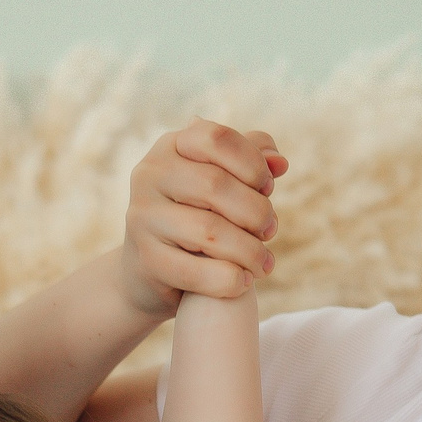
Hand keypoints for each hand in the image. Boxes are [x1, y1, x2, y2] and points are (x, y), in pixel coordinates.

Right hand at [118, 119, 287, 320]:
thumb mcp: (220, 181)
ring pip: (209, 231)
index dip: (253, 163)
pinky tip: (243, 282)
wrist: (149, 269)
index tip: (267, 189)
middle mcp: (149, 175)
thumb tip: (278, 163)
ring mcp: (142, 218)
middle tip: (270, 231)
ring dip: (249, 251)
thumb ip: (251, 161)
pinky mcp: (146, 260)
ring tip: (264, 264)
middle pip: (215, 185)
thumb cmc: (195, 215)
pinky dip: (229, 280)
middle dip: (256, 211)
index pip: (217, 139)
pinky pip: (196, 272)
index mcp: (171, 147)